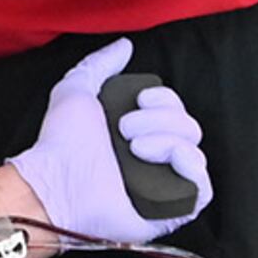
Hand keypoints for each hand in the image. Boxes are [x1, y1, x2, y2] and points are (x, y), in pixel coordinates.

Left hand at [8, 39, 211, 243]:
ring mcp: (163, 185)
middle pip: (190, 127)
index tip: (138, 101)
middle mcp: (154, 157)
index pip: (175, 108)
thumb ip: (101, 63)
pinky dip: (193, 170)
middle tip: (126, 130)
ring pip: (195, 154)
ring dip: (168, 143)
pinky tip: (172, 160)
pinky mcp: (169, 211)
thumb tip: (125, 45)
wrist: (56, 182)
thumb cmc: (60, 142)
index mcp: (139, 130)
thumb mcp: (77, 88)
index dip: (164, 100)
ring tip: (135, 150)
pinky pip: (202, 190)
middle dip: (162, 120)